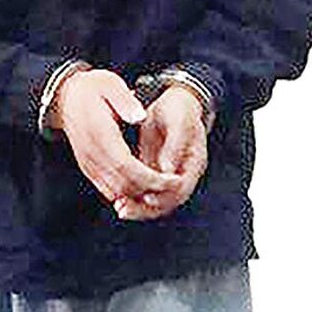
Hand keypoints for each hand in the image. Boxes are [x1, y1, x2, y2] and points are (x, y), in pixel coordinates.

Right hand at [48, 68, 180, 209]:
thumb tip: (140, 117)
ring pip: (114, 191)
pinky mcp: (86, 166)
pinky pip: (105, 189)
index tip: (169, 179)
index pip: (126, 165)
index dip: (149, 178)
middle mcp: (91, 152)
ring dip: (137, 194)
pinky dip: (124, 193)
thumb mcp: (110, 84)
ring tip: (160, 188)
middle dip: (149, 189)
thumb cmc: (91, 88)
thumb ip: (125, 100)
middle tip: (171, 185)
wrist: (65, 96)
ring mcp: (87, 162)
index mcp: (100, 132)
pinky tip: (140, 188)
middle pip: (122, 184)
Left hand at [113, 85, 208, 221]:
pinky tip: (118, 197)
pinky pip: (145, 190)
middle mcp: (182, 173)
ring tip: (119, 207)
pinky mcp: (154, 171)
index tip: (146, 198)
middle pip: (167, 201)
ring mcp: (169, 174)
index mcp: (193, 163)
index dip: (163, 197)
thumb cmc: (179, 109)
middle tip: (125, 209)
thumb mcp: (179, 121)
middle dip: (146, 209)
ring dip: (138, 207)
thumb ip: (174, 144)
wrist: (175, 102)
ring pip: (155, 200)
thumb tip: (167, 169)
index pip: (181, 189)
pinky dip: (133, 196)